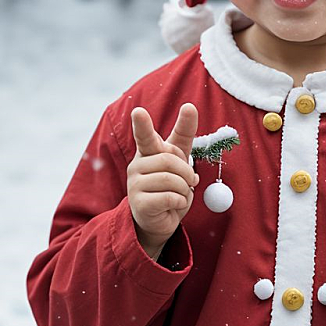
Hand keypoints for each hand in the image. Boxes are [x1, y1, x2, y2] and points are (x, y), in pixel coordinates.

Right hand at [128, 103, 198, 256]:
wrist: (160, 218)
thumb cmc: (169, 185)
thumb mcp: (180, 158)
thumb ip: (184, 133)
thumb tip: (189, 106)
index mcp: (148, 151)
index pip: (145, 135)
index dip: (142, 124)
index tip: (138, 112)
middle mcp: (137, 164)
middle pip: (169, 160)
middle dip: (186, 172)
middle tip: (191, 181)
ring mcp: (135, 184)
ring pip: (170, 180)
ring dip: (184, 189)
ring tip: (181, 194)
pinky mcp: (139, 203)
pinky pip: (169, 197)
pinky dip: (180, 201)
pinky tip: (175, 204)